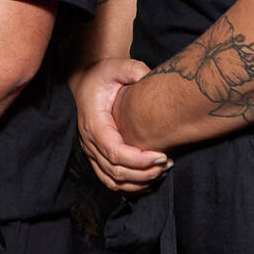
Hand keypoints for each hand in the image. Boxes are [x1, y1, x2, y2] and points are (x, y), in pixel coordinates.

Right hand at [74, 59, 169, 193]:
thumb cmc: (103, 75)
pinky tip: (148, 179)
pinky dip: (129, 186)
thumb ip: (133, 70)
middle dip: (143, 173)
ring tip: (160, 172)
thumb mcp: (116, 67)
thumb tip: (150, 78)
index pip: (114, 151)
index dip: (138, 160)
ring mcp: (91, 151)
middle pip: (115, 171)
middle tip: (167, 164)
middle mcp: (89, 141)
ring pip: (112, 181)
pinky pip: (110, 180)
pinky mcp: (96, 156)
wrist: (86, 80)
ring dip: (138, 182)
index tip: (161, 156)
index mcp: (94, 122)